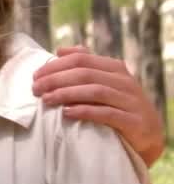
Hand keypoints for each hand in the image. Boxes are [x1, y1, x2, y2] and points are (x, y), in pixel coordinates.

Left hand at [33, 45, 165, 165]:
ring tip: (46, 99)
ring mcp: (131, 101)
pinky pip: (106, 113)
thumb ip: (85, 64)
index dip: (55, 66)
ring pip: (94, 91)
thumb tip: (59, 50)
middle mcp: (124, 81)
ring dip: (66, 94)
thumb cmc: (118, 104)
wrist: (148, 133)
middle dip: (55, 80)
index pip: (80, 59)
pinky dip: (84, 111)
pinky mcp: (134, 121)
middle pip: (84, 74)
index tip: (35, 76)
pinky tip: (66, 113)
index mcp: (115, 67)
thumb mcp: (105, 81)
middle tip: (35, 89)